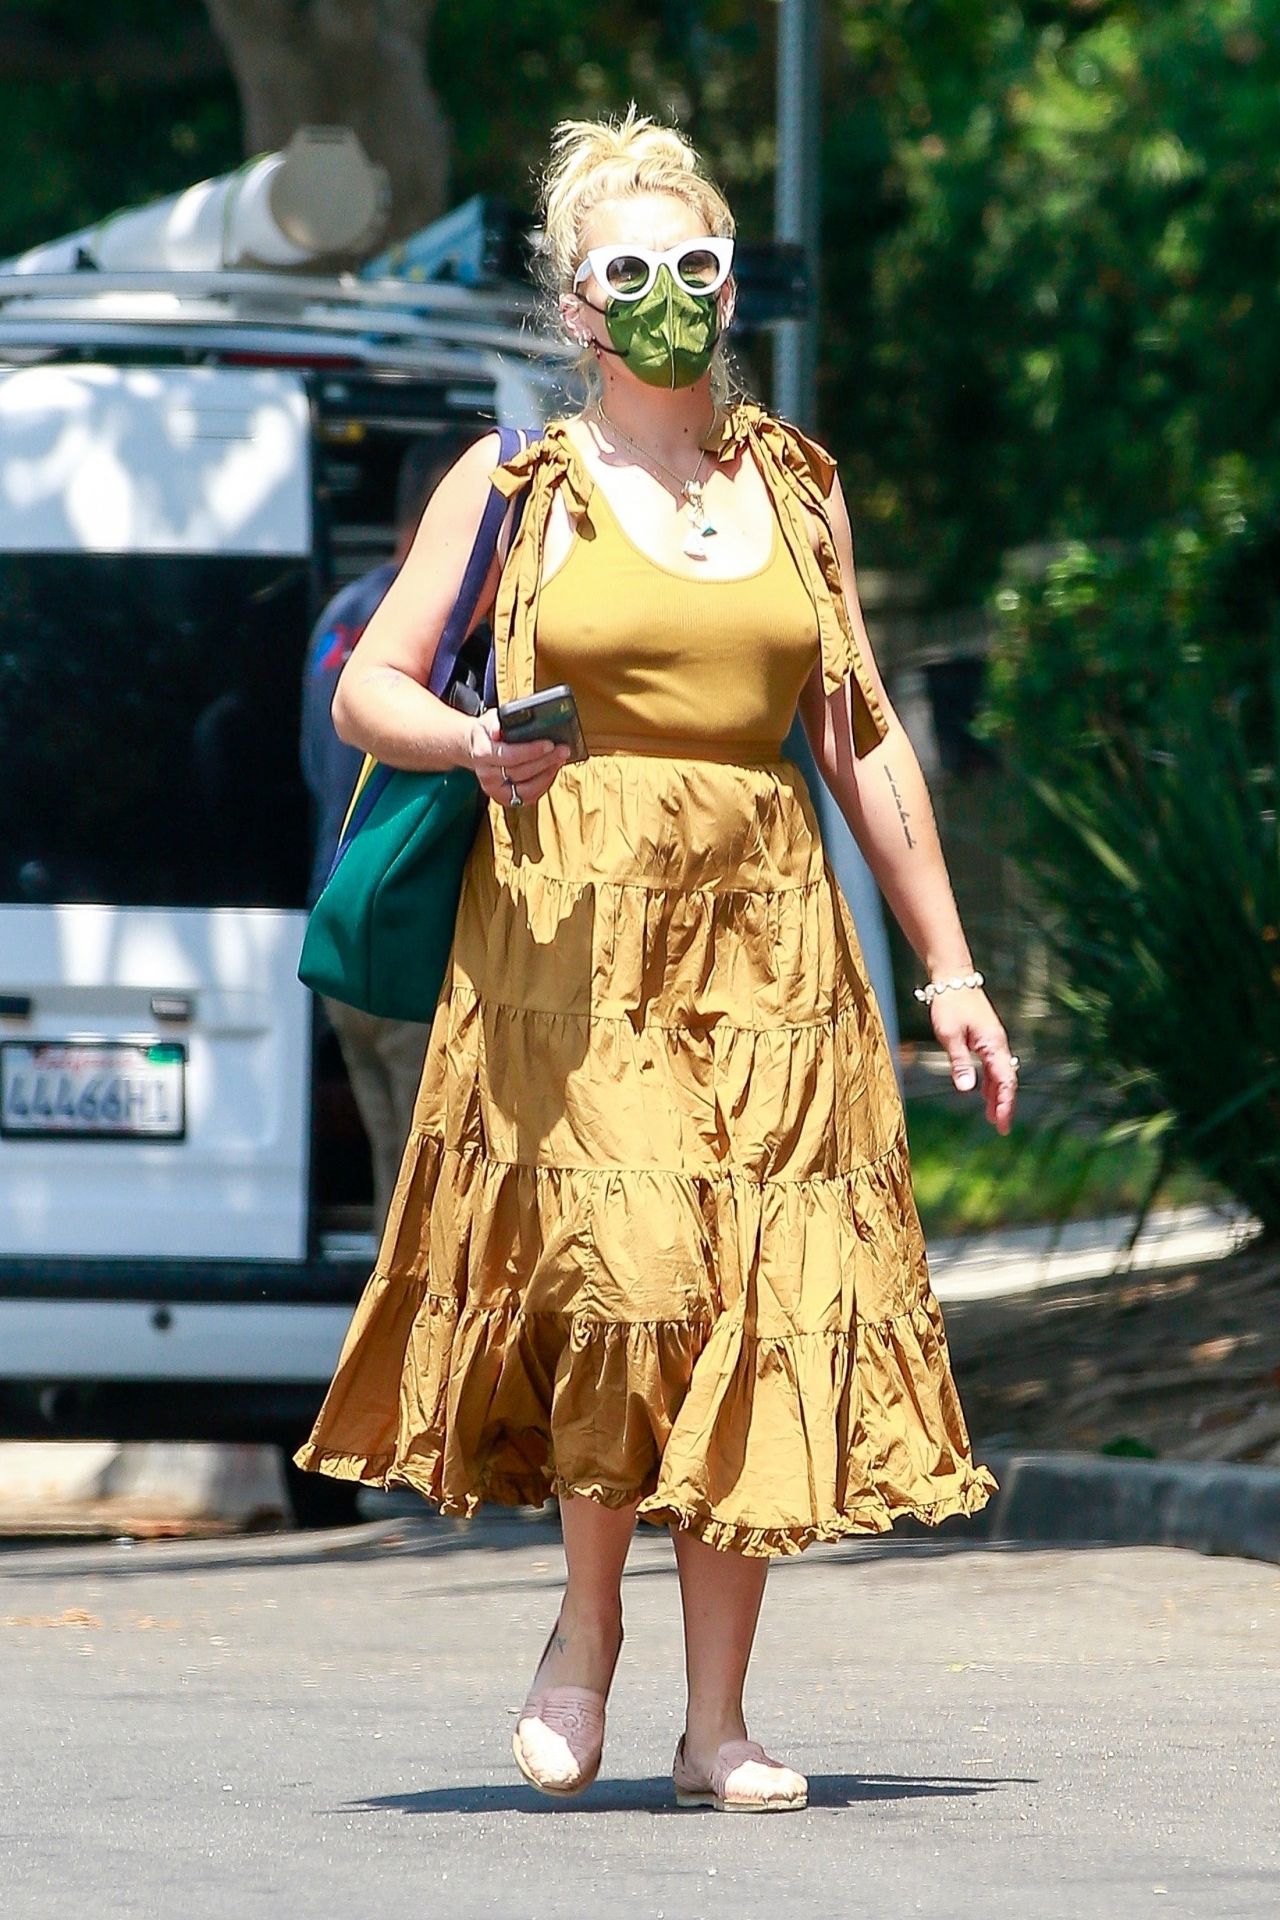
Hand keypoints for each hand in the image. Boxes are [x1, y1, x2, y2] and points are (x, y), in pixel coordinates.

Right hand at [466, 709, 569, 807]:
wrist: (475, 749)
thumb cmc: (487, 733)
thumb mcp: (488, 720)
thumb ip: (494, 722)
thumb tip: (497, 730)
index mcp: (483, 754)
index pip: (510, 756)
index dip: (532, 751)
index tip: (549, 744)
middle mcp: (487, 775)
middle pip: (522, 772)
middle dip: (546, 761)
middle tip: (563, 750)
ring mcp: (495, 790)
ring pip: (527, 789)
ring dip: (547, 775)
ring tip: (559, 760)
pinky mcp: (504, 799)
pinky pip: (528, 798)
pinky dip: (543, 786)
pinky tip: (551, 772)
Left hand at [929, 987, 1018, 1135]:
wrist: (953, 979)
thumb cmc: (950, 1005)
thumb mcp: (950, 1035)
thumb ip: (959, 1062)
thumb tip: (966, 1090)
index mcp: (993, 1045)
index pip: (1004, 1081)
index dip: (1004, 1104)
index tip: (1001, 1124)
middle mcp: (998, 1045)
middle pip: (1006, 1081)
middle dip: (1005, 1105)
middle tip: (1001, 1128)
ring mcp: (993, 1042)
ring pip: (1000, 1074)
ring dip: (997, 1096)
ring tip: (992, 1118)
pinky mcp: (986, 1039)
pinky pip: (992, 1066)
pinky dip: (991, 1082)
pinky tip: (985, 1094)